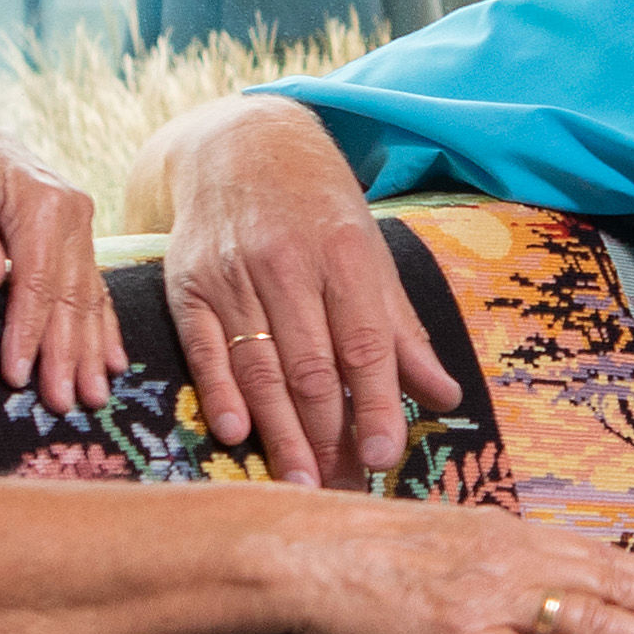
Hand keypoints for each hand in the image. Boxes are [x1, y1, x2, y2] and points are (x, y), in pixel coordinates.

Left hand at [0, 107, 125, 412]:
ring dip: (89, 351)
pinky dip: (102, 328)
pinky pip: (93, 289)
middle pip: (69, 296)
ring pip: (87, 299)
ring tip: (92, 396)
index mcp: (42, 199)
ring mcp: (79, 227)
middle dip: (66, 354)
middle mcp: (72, 213)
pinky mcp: (75, 240)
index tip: (18, 375)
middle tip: (62, 402)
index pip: (38, 279)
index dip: (29, 331)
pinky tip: (113, 362)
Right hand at [155, 93, 463, 488]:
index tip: (382, 457)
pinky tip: (236, 433)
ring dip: (279, 432)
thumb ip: (402, 332)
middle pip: (309, 365)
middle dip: (326, 435)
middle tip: (338, 489)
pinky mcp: (188, 283)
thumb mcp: (371, 255)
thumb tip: (445, 396)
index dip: (372, 405)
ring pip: (259, 365)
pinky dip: (220, 392)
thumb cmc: (318, 209)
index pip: (363, 344)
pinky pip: (204, 347)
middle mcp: (287, 263)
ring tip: (298, 483)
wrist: (240, 145)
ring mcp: (233, 273)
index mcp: (344, 255)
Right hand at [268, 501, 633, 633]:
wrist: (300, 548)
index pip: (600, 555)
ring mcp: (488, 597)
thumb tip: (526, 581)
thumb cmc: (361, 548)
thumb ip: (489, 559)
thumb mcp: (441, 541)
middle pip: (613, 581)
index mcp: (509, 535)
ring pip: (589, 619)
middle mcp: (512, 558)